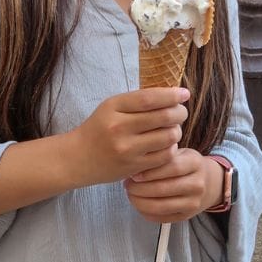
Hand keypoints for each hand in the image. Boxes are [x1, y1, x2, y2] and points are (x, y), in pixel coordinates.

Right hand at [69, 88, 188, 186]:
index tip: (184, 94)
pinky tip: (167, 144)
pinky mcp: (133, 167)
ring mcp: (127, 149)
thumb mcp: (111, 107)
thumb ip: (138, 101)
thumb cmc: (99, 128)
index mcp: (113, 107)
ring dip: (177, 131)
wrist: (77, 158)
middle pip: (163, 117)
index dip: (171, 95)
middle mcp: (119, 128)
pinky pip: (164, 156)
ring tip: (173, 128)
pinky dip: (171, 148)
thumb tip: (172, 95)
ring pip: (168, 137)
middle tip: (181, 112)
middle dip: (179, 112)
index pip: (150, 98)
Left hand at [123, 148, 221, 222]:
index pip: (172, 168)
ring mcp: (194, 203)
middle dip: (141, 188)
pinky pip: (162, 218)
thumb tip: (136, 164)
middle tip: (127, 184)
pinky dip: (145, 212)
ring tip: (130, 193)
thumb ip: (161, 155)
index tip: (134, 173)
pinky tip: (138, 203)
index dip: (150, 172)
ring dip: (140, 201)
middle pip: (165, 189)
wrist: (207, 182)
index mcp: (195, 162)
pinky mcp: (186, 216)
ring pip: (162, 206)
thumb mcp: (178, 152)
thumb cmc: (185, 164)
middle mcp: (198, 184)